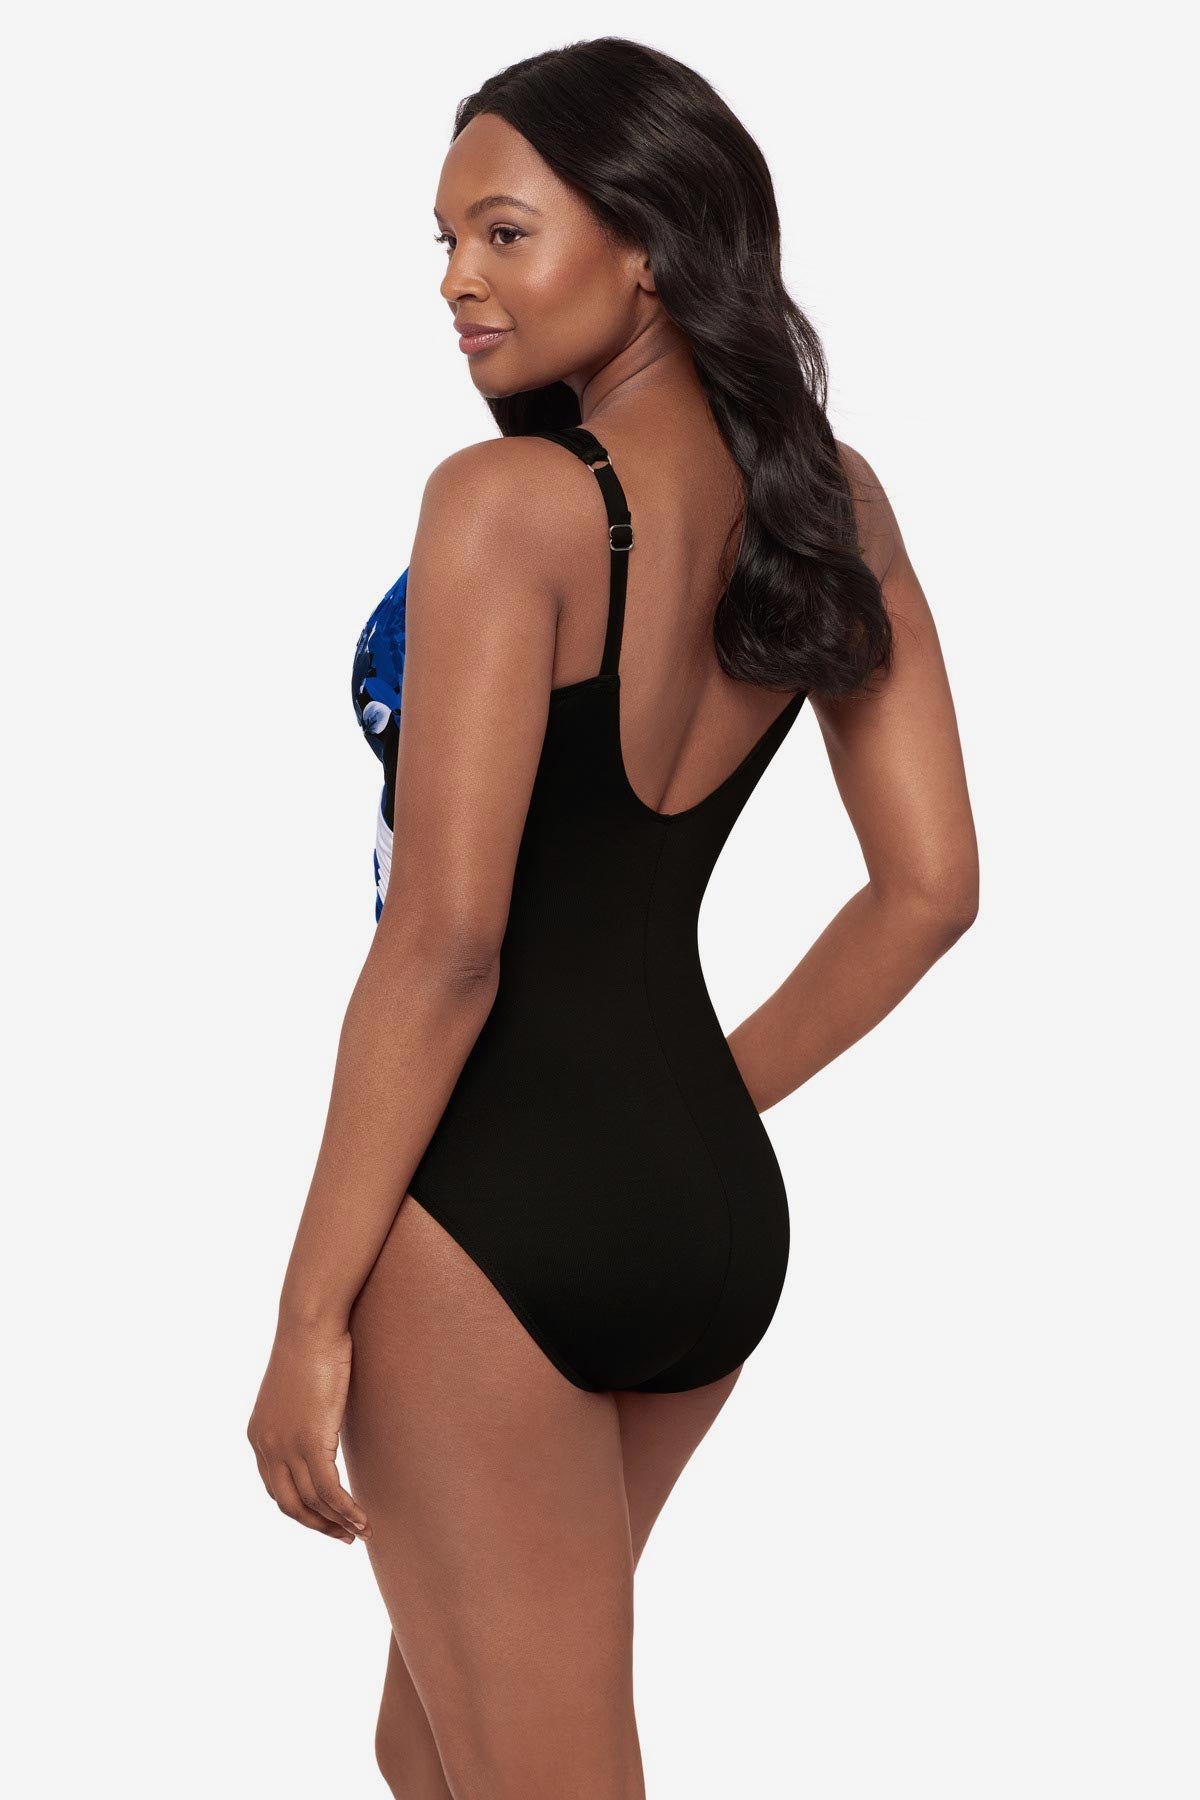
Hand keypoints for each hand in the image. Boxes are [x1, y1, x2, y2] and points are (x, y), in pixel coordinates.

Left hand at [247, 1322, 371, 1544]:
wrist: (309, 1325)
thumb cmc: (311, 1346)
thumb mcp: (299, 1390)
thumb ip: (303, 1416)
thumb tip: (322, 1425)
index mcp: (258, 1436)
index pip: (277, 1489)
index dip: (302, 1510)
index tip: (325, 1518)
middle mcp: (265, 1447)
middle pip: (290, 1504)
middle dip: (318, 1525)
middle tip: (343, 1536)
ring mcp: (285, 1447)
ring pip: (312, 1501)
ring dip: (338, 1522)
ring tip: (361, 1532)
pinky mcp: (309, 1442)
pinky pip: (328, 1490)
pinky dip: (346, 1510)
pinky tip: (362, 1519)